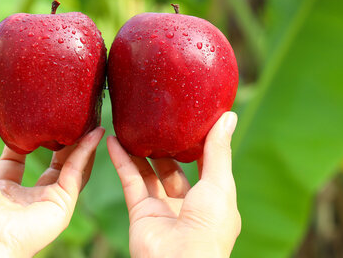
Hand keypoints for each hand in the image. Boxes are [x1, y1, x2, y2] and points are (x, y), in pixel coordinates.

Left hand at [0, 90, 103, 257]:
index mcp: (3, 187)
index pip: (17, 155)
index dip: (25, 133)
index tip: (34, 111)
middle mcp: (28, 194)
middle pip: (49, 160)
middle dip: (59, 137)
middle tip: (67, 113)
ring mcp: (48, 200)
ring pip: (69, 166)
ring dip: (79, 142)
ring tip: (88, 117)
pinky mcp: (64, 203)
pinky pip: (78, 173)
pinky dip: (87, 152)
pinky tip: (94, 133)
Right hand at [107, 112, 240, 257]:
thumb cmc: (209, 226)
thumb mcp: (219, 182)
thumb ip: (218, 150)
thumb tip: (228, 116)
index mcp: (213, 201)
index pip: (206, 166)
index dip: (199, 144)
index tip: (191, 119)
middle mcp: (187, 205)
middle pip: (174, 169)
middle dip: (166, 147)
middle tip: (158, 121)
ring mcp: (162, 209)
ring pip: (149, 173)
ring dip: (141, 151)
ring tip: (133, 126)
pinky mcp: (140, 212)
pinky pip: (130, 180)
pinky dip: (121, 160)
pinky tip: (114, 140)